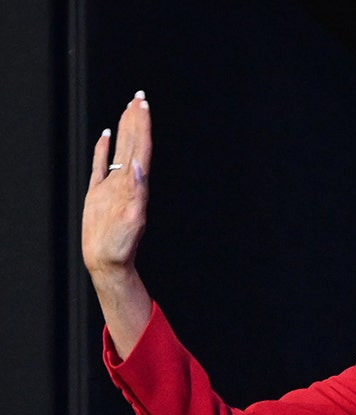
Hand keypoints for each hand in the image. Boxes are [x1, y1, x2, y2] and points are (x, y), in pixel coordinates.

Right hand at [82, 90, 152, 276]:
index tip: (143, 106)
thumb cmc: (120, 246)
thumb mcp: (132, 220)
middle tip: (139, 98)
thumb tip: (138, 167)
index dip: (142, 127)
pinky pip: (101, 165)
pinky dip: (103, 148)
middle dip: (136, 121)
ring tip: (128, 109)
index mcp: (135, 186)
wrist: (107, 261)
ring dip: (125, 130)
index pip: (140, 149)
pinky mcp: (98, 193)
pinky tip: (105, 134)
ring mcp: (112, 186)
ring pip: (119, 150)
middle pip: (133, 145)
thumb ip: (137, 194)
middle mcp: (126, 182)